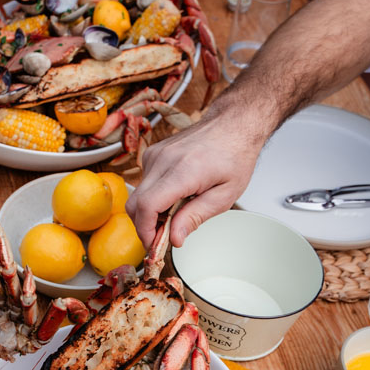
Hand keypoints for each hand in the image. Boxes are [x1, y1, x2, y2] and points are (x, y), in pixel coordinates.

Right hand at [125, 104, 266, 247]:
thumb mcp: (224, 195)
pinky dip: (153, 198)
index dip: (146, 231)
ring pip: (138, 195)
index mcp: (183, 171)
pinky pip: (144, 184)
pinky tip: (174, 197)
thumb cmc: (234, 156)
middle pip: (135, 204)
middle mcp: (163, 160)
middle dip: (145, 226)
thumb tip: (174, 238)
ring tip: (176, 214)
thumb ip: (196, 217)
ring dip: (150, 212)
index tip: (154, 244)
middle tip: (165, 237)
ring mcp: (155, 155)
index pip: (147, 206)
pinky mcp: (153, 153)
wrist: (232, 125)